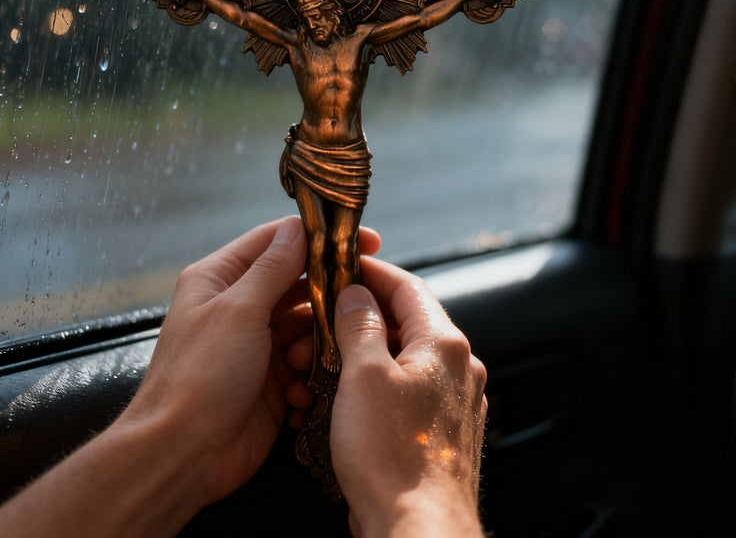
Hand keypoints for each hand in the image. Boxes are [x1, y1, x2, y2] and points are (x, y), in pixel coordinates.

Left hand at [121, 217, 378, 506]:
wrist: (183, 454)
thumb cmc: (200, 375)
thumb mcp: (239, 310)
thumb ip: (273, 268)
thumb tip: (298, 226)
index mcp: (220, 278)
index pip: (275, 240)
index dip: (318, 236)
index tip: (364, 240)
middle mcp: (239, 305)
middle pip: (297, 280)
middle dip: (328, 289)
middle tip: (363, 294)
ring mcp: (258, 341)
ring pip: (307, 321)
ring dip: (319, 335)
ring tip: (311, 355)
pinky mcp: (274, 376)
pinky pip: (308, 358)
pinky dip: (313, 367)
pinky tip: (305, 385)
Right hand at [330, 257, 487, 536]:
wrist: (419, 531)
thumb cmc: (394, 459)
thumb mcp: (363, 375)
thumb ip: (360, 324)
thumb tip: (356, 294)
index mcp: (443, 344)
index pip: (407, 286)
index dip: (370, 272)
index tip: (342, 267)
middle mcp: (456, 368)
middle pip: (404, 322)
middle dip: (358, 319)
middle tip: (321, 322)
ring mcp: (452, 401)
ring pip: (400, 359)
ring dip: (361, 356)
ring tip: (321, 367)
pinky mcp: (440, 431)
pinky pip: (404, 392)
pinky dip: (373, 387)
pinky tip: (344, 400)